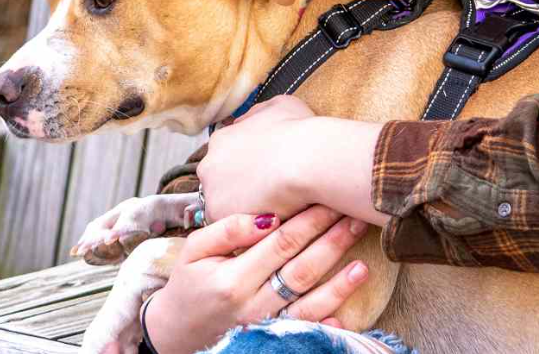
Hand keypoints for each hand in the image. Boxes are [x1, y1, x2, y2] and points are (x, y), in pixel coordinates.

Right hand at [143, 206, 370, 353]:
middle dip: (332, 242)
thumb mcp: (194, 251)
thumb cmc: (189, 284)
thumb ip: (227, 230)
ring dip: (339, 286)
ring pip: (309, 305)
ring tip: (363, 264)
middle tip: (358, 218)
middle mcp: (253, 304)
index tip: (331, 199)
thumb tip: (266, 216)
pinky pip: (305, 332)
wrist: (175, 333)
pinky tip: (347, 311)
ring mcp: (265, 326)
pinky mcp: (273, 340)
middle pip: (301, 269)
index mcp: (233, 278)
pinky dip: (327, 325)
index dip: (309, 220)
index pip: (281, 243)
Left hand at [197, 96, 390, 226]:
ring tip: (276, 215)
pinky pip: (236, 230)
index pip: (228, 158)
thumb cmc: (301, 131)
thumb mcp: (282, 106)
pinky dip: (252, 231)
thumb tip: (250, 120)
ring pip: (227, 208)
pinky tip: (275, 225)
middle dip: (243, 191)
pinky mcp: (222, 220)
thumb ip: (260, 114)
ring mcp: (212, 194)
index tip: (267, 176)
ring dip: (246, 211)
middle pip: (222, 184)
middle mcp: (209, 165)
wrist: (308, 160)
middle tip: (272, 197)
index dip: (249, 169)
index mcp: (222, 139)